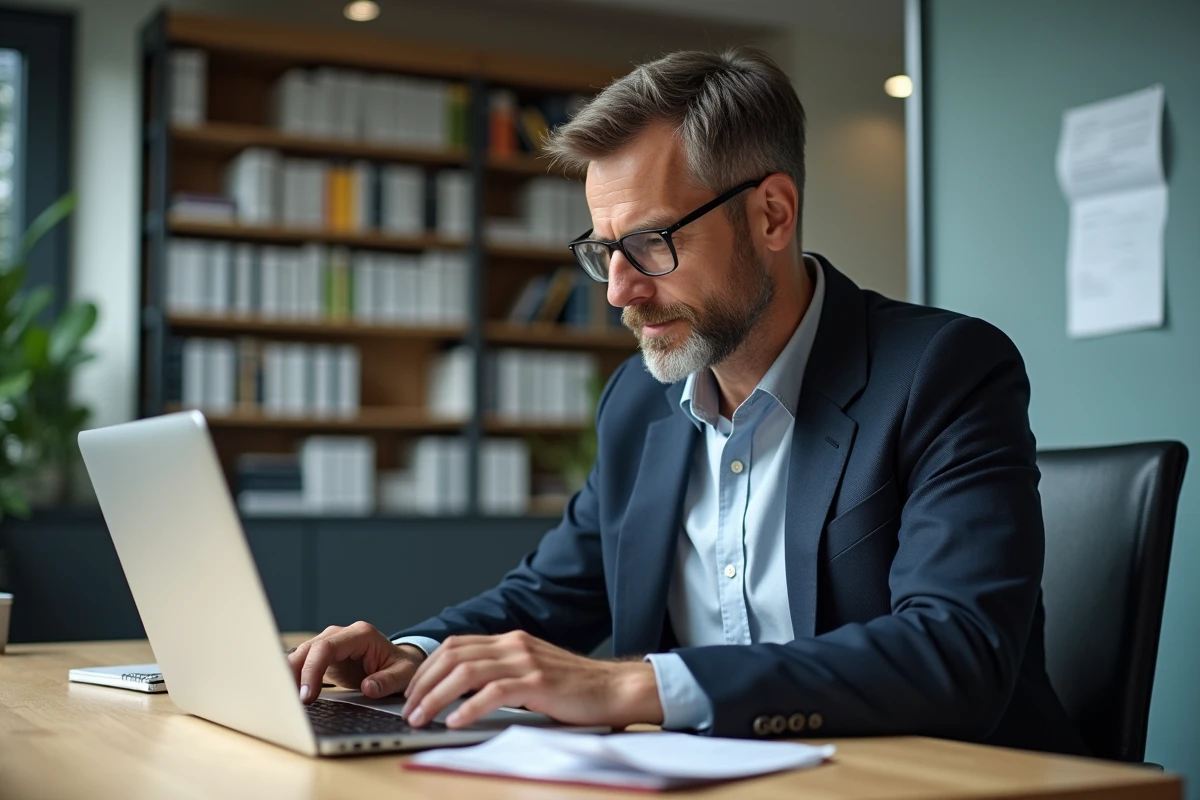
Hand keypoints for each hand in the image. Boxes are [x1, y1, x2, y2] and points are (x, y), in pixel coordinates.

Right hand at [286, 621, 426, 703]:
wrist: (399, 661)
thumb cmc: (401, 666)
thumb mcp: (404, 674)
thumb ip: (388, 680)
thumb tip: (369, 688)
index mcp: (361, 634)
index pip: (327, 647)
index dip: (313, 670)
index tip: (308, 695)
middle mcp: (341, 635)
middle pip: (308, 649)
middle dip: (295, 674)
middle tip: (290, 702)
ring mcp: (330, 643)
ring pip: (301, 655)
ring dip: (289, 676)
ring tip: (283, 700)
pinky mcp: (323, 657)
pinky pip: (302, 664)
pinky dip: (293, 678)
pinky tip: (287, 694)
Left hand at [400, 630, 662, 729]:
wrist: (615, 688)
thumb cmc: (574, 688)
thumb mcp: (532, 672)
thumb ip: (502, 675)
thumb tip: (461, 695)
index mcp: (510, 641)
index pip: (455, 646)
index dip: (427, 668)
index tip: (411, 692)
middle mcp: (514, 645)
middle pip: (453, 656)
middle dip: (423, 683)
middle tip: (408, 709)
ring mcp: (526, 661)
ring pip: (466, 673)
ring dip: (436, 697)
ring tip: (421, 718)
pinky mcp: (538, 682)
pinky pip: (494, 692)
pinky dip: (468, 708)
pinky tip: (455, 722)